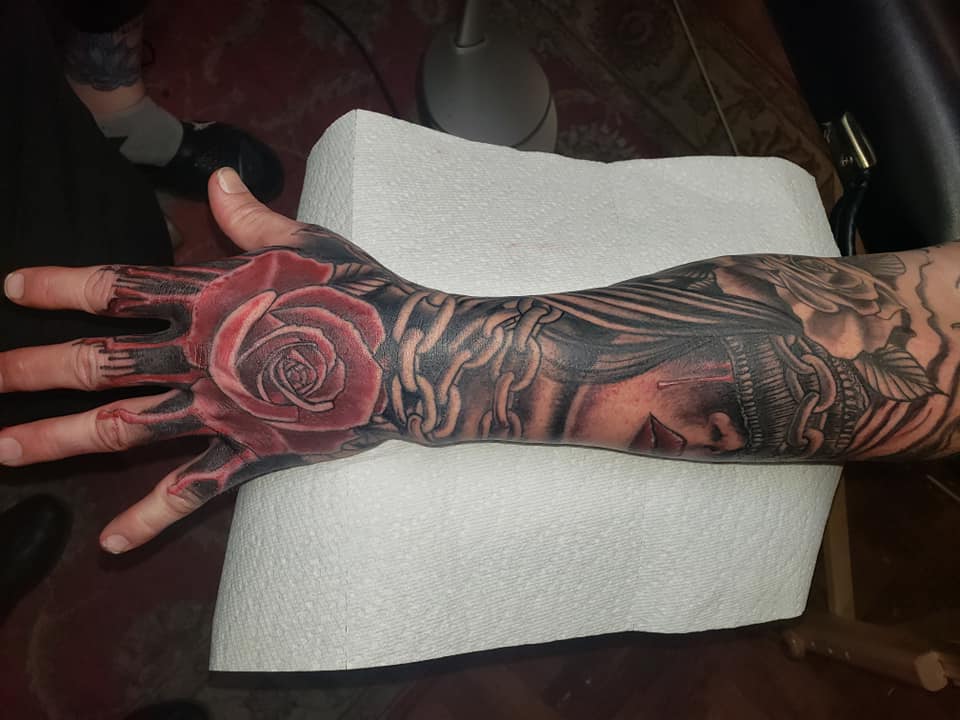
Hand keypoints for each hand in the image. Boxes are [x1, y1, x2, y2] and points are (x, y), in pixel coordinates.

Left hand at [0, 169, 403, 551]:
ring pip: (123, 428)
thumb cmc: (360, 294)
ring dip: (58, 440)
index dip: (59, 286)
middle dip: (32, 369)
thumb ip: (252, 217)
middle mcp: (200, 354)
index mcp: (211, 297)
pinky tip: (112, 543)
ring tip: (5, 450)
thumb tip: (217, 180)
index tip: (13, 288)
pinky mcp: (250, 450)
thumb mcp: (308, 240)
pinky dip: (150, 517)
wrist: (406, 356)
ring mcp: (219, 408)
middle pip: (99, 362)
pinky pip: (191, 489)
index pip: (117, 288)